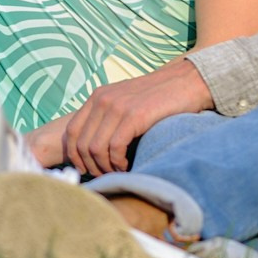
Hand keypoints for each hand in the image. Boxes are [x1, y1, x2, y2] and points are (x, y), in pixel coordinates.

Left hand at [62, 60, 214, 176]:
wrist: (185, 82)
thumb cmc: (157, 99)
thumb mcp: (124, 102)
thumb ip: (107, 118)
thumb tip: (91, 150)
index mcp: (97, 96)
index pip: (71, 131)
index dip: (74, 155)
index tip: (84, 169)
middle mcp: (102, 99)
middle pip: (81, 143)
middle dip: (90, 166)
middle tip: (104, 176)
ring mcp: (117, 106)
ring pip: (95, 148)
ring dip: (104, 167)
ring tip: (117, 172)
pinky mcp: (134, 115)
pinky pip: (115, 148)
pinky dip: (118, 163)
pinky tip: (127, 165)